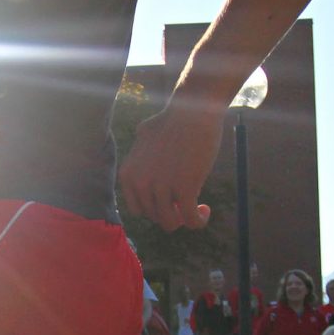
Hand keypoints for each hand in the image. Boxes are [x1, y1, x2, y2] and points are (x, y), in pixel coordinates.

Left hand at [118, 105, 220, 230]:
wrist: (192, 112)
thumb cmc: (172, 121)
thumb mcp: (144, 136)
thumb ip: (139, 153)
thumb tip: (144, 158)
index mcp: (128, 174)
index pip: (138, 209)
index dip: (155, 208)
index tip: (170, 202)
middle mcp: (140, 183)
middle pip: (154, 216)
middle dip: (171, 212)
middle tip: (187, 201)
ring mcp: (161, 187)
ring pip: (170, 222)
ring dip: (184, 219)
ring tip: (196, 208)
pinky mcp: (184, 189)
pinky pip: (190, 219)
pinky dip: (198, 221)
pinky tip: (205, 211)